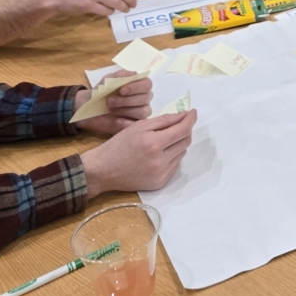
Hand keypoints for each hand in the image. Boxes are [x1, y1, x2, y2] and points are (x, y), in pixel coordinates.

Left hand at [72, 70, 153, 134]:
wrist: (90, 107)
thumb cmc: (102, 91)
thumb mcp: (108, 80)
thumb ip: (121, 75)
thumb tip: (134, 74)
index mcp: (139, 85)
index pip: (147, 84)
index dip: (136, 87)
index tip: (121, 90)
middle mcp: (143, 98)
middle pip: (145, 98)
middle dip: (126, 100)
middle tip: (109, 101)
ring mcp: (140, 112)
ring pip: (143, 112)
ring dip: (125, 110)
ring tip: (110, 110)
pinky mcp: (134, 124)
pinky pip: (137, 124)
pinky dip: (127, 122)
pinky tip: (116, 120)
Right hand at [81, 109, 197, 198]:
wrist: (103, 170)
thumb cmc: (119, 144)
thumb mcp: (139, 126)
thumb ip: (164, 120)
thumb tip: (184, 116)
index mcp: (155, 144)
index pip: (183, 130)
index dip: (190, 119)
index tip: (193, 112)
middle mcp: (161, 161)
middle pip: (185, 141)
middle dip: (184, 130)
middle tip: (177, 124)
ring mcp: (161, 174)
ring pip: (182, 153)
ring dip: (178, 144)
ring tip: (164, 140)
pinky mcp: (160, 183)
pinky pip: (175, 166)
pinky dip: (172, 156)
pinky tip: (159, 154)